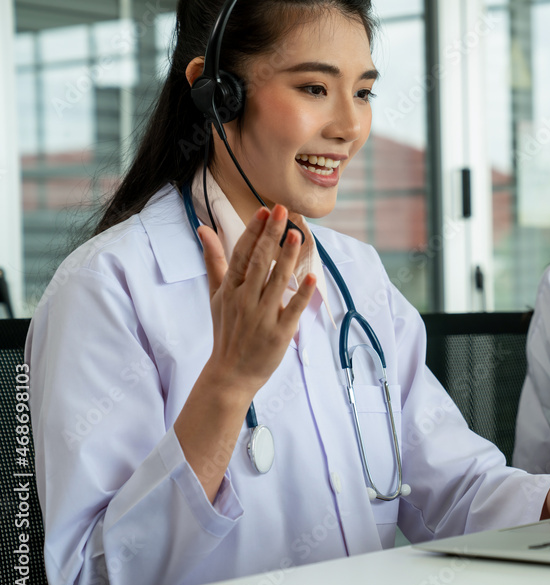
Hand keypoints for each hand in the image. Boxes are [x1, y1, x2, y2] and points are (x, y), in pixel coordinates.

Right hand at [198, 204, 315, 400]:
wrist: (230, 373)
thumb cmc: (226, 330)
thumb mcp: (216, 294)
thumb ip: (215, 260)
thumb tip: (203, 228)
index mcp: (231, 289)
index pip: (241, 254)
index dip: (253, 232)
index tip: (264, 211)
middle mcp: (245, 300)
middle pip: (258, 262)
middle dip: (270, 235)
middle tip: (282, 211)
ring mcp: (262, 317)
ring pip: (276, 282)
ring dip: (286, 258)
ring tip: (296, 235)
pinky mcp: (278, 334)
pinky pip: (292, 310)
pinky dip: (302, 295)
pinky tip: (312, 277)